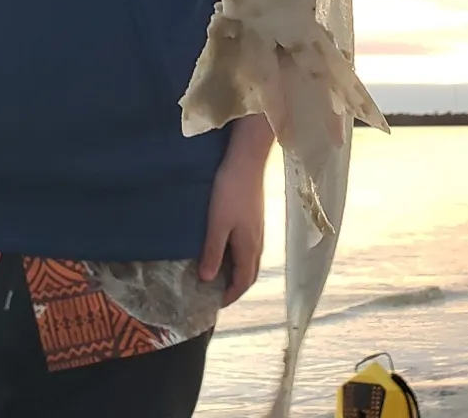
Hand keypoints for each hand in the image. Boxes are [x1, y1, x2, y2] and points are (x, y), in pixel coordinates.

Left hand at [199, 150, 267, 306]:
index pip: (243, 281)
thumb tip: (208, 279)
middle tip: (218, 294)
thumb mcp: (217, 224)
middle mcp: (257, 242)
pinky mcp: (255, 219)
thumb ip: (213, 252)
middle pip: (249, 274)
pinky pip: (248, 248)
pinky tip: (226, 249)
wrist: (246, 162)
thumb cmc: (230, 192)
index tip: (216, 304)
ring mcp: (258, 230)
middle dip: (236, 287)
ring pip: (250, 260)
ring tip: (219, 274)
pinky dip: (238, 258)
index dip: (231, 295)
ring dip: (238, 272)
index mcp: (248, 248)